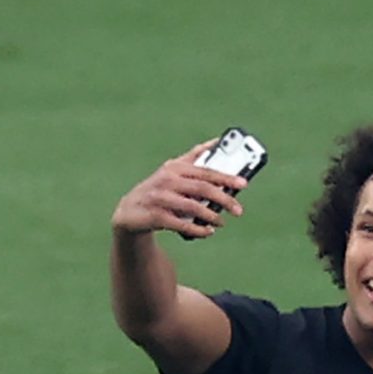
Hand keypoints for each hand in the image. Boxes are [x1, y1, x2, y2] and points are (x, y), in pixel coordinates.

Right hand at [110, 141, 247, 239]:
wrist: (129, 212)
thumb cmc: (158, 189)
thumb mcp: (172, 170)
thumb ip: (193, 157)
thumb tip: (215, 142)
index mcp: (175, 167)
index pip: (205, 171)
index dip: (225, 178)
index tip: (243, 184)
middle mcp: (167, 180)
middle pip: (202, 188)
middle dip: (224, 199)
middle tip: (238, 210)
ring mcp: (160, 198)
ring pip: (193, 207)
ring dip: (211, 216)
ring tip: (221, 222)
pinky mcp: (156, 216)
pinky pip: (182, 224)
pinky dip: (198, 229)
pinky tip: (208, 232)